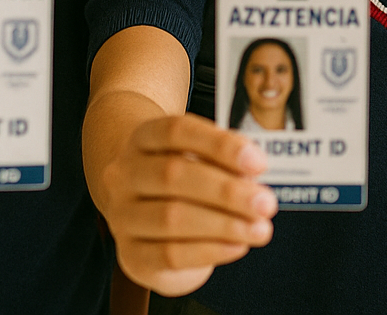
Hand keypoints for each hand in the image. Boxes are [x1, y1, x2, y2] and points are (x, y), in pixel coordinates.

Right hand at [101, 114, 276, 295]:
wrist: (145, 215)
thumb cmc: (183, 180)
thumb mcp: (202, 160)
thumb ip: (225, 163)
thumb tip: (252, 176)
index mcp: (143, 139)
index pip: (175, 131)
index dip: (219, 145)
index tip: (258, 162)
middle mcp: (124, 174)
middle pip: (172, 174)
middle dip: (227, 191)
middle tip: (266, 203)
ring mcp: (121, 216)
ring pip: (171, 218)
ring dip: (225, 224)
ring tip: (259, 229)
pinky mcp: (130, 255)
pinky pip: (169, 255)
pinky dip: (211, 250)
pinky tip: (238, 245)